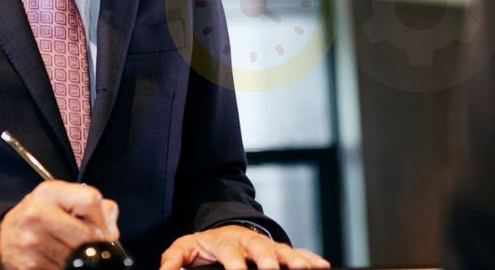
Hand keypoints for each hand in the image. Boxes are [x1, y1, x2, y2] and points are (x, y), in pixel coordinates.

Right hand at [0, 180, 120, 269]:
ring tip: (71, 251)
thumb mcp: (61, 200)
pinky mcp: (29, 267)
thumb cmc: (39, 217)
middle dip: (96, 243)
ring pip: (78, 258)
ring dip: (82, 260)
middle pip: (88, 234)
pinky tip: (59, 260)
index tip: (102, 228)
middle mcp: (38, 214)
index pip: (90, 200)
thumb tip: (111, 232)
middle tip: (90, 245)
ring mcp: (32, 242)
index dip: (102, 218)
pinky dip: (66, 269)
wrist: (5, 238)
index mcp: (49, 193)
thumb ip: (91, 207)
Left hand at [159, 224, 329, 269]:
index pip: (230, 253)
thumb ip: (173, 261)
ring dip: (294, 259)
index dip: (236, 265)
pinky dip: (310, 259)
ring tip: (306, 268)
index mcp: (225, 241)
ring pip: (282, 250)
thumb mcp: (184, 248)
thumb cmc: (204, 245)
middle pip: (261, 249)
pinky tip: (322, 266)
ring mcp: (266, 246)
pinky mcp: (279, 252)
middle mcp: (248, 241)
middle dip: (269, 260)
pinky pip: (297, 254)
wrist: (222, 229)